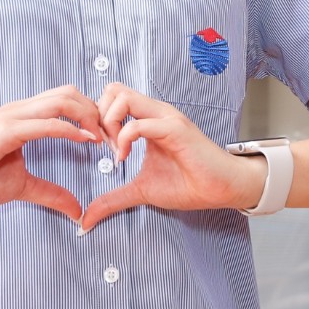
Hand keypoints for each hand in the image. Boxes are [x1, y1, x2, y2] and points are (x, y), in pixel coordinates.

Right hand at [0, 86, 101, 221]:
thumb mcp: (20, 187)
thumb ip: (50, 193)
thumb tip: (77, 210)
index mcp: (23, 118)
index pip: (66, 101)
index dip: (91, 116)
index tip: (108, 139)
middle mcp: (20, 110)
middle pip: (70, 92)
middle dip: (97, 111)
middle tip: (113, 137)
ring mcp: (12, 117)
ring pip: (63, 100)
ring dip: (89, 117)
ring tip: (103, 139)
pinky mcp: (5, 131)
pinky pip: (47, 123)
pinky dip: (71, 130)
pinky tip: (86, 143)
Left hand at [79, 84, 265, 231]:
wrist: (222, 189)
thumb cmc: (188, 184)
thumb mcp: (141, 190)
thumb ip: (113, 198)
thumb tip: (87, 218)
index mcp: (148, 120)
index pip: (113, 98)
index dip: (98, 119)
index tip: (101, 147)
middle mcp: (156, 113)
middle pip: (113, 89)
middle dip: (98, 116)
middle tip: (103, 145)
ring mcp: (165, 118)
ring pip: (122, 97)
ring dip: (109, 123)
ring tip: (115, 150)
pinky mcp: (175, 130)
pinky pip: (140, 123)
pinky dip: (124, 139)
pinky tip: (124, 157)